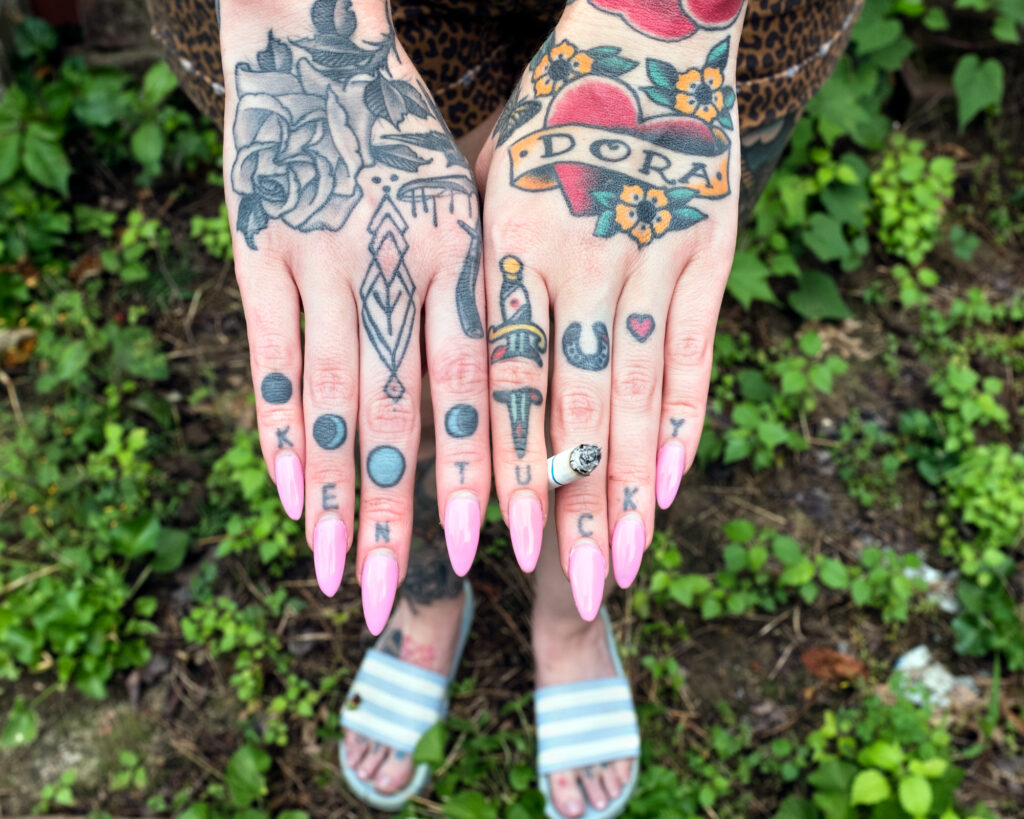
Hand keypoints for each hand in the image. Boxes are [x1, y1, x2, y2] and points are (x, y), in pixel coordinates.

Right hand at [221, 0, 488, 631]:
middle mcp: (394, 259)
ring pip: (329, 396)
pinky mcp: (256, 251)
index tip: (482, 550)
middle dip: (396, 512)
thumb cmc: (410, 139)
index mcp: (463, 248)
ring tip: (336, 573)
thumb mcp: (467, 199)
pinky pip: (268, 356)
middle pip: (398, 409)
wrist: (318, 45)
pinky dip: (276, 428)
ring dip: (333, 494)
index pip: (474, 381)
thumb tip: (493, 404)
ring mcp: (319, 256)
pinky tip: (287, 495)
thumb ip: (479, 293)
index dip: (476, 467)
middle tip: (390, 601)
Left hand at [476, 0, 744, 616]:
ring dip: (630, 488)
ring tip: (624, 565)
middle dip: (571, 506)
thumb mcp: (481, 181)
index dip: (500, 467)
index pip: (497, 382)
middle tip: (572, 593)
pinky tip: (674, 485)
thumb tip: (445, 373)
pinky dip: (684, 421)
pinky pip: (694, 352)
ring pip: (636, 395)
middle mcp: (576, 261)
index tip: (498, 550)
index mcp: (505, 246)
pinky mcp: (708, 251)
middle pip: (570, 406)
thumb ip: (471, 275)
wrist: (642, 35)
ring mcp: (648, 257)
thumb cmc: (543, 117)